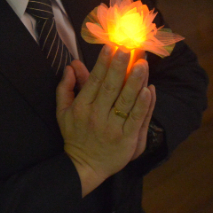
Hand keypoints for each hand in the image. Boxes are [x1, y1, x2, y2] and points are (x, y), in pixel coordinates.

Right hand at [56, 47, 155, 194]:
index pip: (94, 80)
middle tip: (127, 48)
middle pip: (111, 87)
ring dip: (135, 81)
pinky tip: (149, 90)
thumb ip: (66, 87)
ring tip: (142, 64)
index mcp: (82, 107)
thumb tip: (71, 65)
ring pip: (125, 101)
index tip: (111, 46)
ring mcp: (112, 128)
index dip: (103, 63)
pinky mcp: (126, 139)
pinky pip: (136, 119)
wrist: (85, 166)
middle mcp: (96, 115)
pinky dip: (143, 105)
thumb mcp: (63, 112)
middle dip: (119, 66)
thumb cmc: (75, 135)